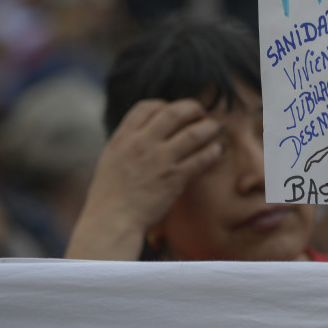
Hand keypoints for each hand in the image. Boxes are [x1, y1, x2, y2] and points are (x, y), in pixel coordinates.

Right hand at [65, 99, 222, 259]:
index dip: (164, 104)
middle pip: (175, 112)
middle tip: (200, 114)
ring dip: (209, 127)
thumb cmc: (110, 196)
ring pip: (195, 133)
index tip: (173, 110)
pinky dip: (213, 151)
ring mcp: (160, 160)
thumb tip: (148, 130)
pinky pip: (202, 157)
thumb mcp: (111, 159)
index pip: (147, 106)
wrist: (111, 223)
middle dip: (192, 108)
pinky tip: (216, 150)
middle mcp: (142, 145)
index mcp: (123, 138)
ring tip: (215, 128)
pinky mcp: (175, 178)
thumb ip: (129, 143)